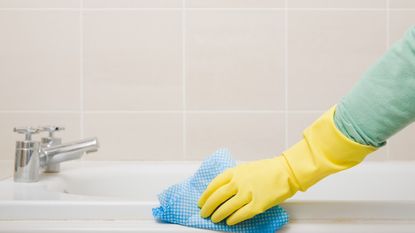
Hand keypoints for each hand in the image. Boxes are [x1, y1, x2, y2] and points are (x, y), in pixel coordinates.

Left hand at [198, 106, 376, 225]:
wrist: (286, 171)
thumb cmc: (267, 169)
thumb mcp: (245, 168)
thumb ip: (233, 178)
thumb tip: (221, 190)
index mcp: (234, 172)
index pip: (213, 185)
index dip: (205, 195)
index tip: (201, 201)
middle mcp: (238, 183)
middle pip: (217, 198)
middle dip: (208, 207)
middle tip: (204, 212)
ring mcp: (248, 194)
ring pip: (226, 208)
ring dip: (218, 214)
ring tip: (214, 218)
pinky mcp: (257, 204)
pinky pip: (241, 215)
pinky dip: (233, 219)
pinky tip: (229, 222)